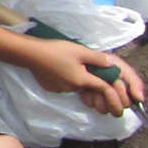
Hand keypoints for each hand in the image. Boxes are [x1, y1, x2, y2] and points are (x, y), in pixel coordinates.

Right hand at [26, 42, 143, 112]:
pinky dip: (65, 80)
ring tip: (70, 67)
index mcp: (82, 80)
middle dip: (92, 84)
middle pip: (88, 87)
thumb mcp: (80, 51)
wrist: (30, 54)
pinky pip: (63, 85)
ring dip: (77, 80)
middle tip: (89, 74)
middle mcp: (73, 88)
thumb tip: (111, 65)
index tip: (118, 96)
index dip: (111, 90)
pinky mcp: (51, 88)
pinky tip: (59, 70)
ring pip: (75, 86)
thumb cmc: (56, 51)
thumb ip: (97, 59)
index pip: (102, 87)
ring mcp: (60, 89)